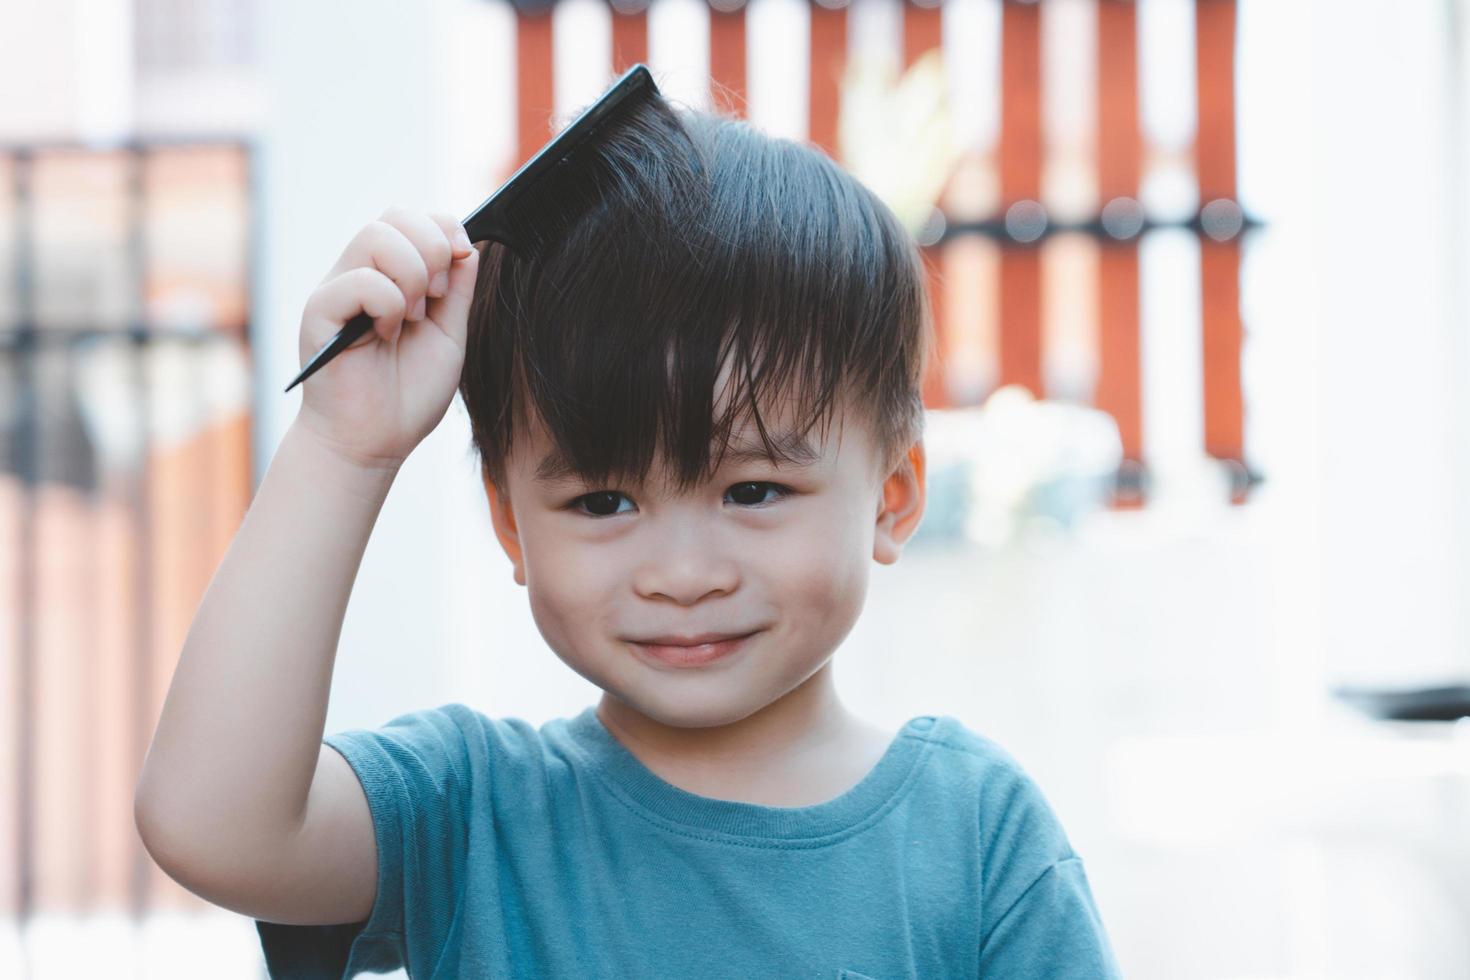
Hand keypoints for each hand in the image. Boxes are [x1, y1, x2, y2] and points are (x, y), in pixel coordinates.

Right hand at [293, 206, 479, 469]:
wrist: (373, 444)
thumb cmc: (408, 394)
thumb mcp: (449, 335)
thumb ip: (458, 289)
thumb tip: (467, 242)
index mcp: (389, 275)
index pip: (413, 218)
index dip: (445, 230)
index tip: (459, 266)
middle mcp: (359, 274)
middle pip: (395, 215)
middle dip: (433, 250)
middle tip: (435, 300)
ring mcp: (337, 289)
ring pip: (377, 236)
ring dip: (412, 276)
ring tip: (411, 319)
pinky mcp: (319, 311)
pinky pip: (360, 279)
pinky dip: (388, 305)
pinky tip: (385, 335)